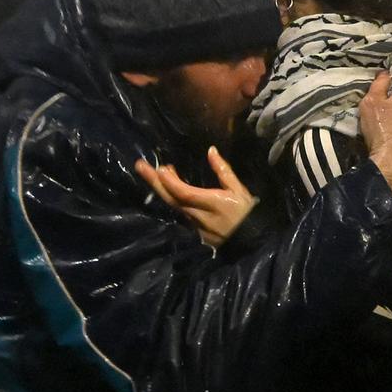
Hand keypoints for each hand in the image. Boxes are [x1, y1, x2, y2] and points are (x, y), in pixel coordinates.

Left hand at [136, 146, 256, 246]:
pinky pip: (178, 212)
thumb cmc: (246, 213)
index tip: (161, 168)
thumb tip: (211, 151)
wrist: (251, 240)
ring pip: (172, 205)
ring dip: (161, 188)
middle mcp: (198, 215)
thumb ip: (224, 171)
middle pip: (171, 199)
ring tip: (155, 172)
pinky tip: (167, 188)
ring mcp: (193, 225)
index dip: (171, 181)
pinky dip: (170, 197)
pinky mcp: (192, 230)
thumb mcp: (239, 190)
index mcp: (212, 203)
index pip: (185, 193)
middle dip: (154, 182)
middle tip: (140, 166)